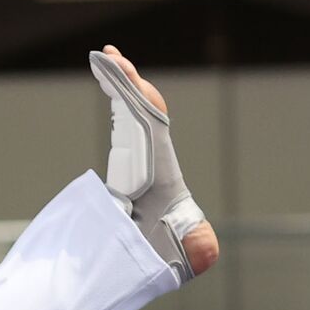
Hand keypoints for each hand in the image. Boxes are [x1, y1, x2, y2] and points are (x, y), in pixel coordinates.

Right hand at [99, 45, 218, 275]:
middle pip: (143, 106)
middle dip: (127, 80)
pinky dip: (117, 95)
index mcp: (162, 167)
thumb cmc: (174, 243)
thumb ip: (198, 246)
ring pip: (134, 107)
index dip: (142, 101)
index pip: (154, 125)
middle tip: (108, 56)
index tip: (130, 82)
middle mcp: (154, 153)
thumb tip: (205, 253)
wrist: (165, 250)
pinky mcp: (132, 153)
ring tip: (104, 59)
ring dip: (121, 81)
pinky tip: (106, 79)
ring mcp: (144, 150)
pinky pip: (125, 117)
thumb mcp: (188, 246)